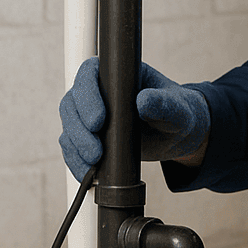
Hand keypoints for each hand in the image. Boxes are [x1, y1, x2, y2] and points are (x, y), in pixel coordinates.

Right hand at [58, 57, 209, 181]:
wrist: (177, 135)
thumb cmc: (177, 112)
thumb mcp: (176, 108)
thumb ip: (163, 103)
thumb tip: (144, 101)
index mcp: (117, 75)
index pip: (89, 75)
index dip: (88, 96)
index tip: (99, 120)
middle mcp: (98, 92)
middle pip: (72, 103)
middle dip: (79, 128)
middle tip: (96, 150)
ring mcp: (90, 115)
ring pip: (69, 127)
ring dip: (76, 147)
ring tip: (94, 162)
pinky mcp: (90, 137)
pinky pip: (73, 147)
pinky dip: (77, 161)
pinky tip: (88, 173)